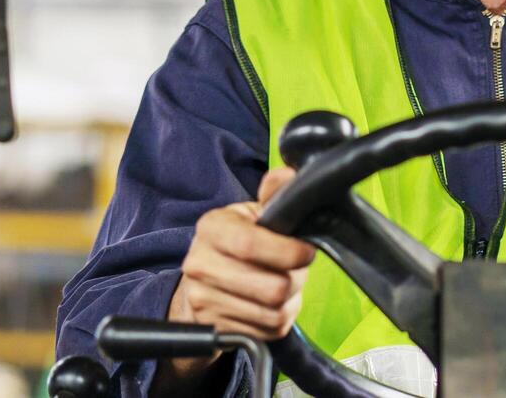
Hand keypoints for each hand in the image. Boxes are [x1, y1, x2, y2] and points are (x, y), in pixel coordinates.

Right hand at [159, 168, 314, 382]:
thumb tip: (288, 174)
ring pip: (273, 311)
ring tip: (285, 284)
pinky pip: (267, 330)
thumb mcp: (252, 214)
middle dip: (296, 279)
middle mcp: (199, 264)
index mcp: (210, 227)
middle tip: (296, 269)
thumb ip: (273, 195)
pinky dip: (280, 319)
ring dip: (291, 300)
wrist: (203, 284)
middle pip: (271, 287)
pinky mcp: (216, 328)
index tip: (307, 252)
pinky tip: (273, 304)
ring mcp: (203, 300)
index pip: (250, 244)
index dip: (288, 252)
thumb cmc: (238, 242)